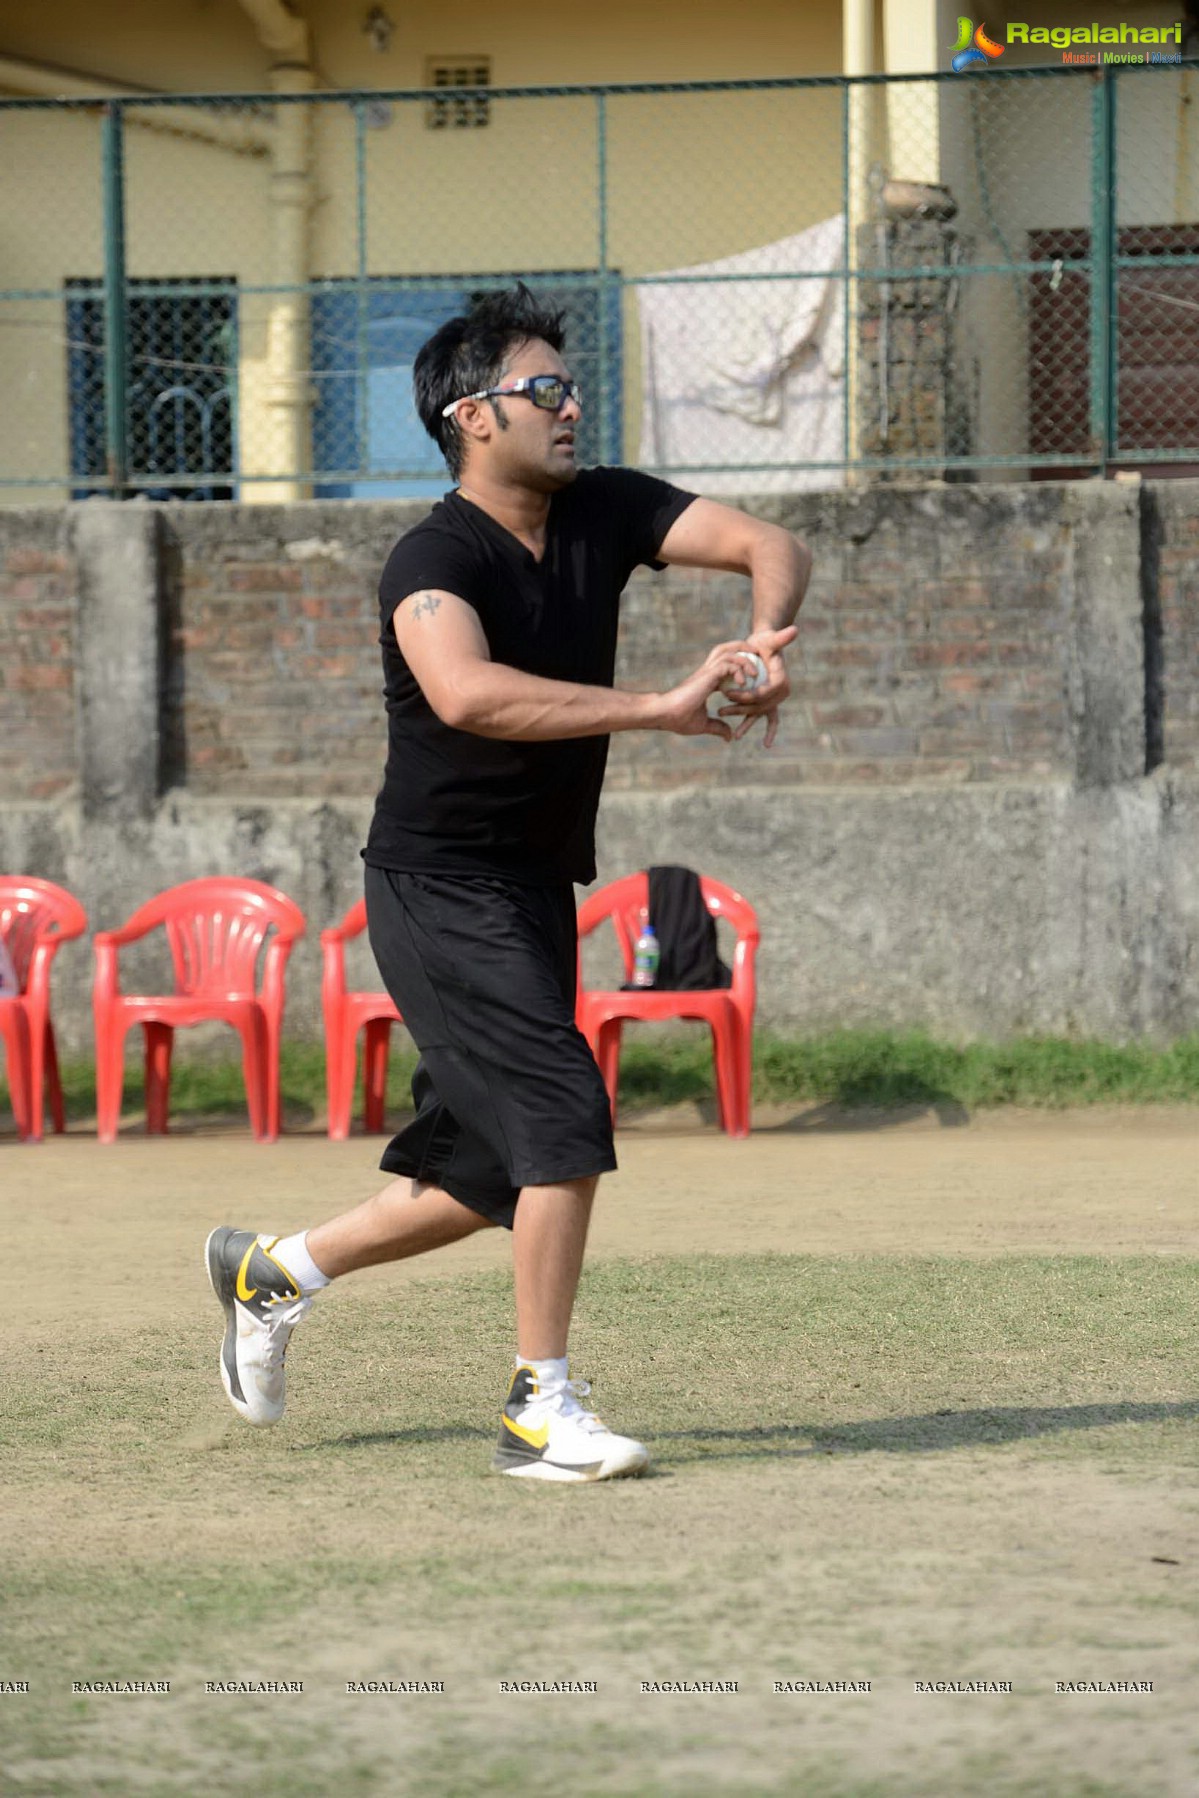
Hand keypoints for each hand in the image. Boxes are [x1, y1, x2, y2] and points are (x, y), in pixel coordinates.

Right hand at [653, 640, 763, 739]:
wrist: (665, 714)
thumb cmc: (679, 719)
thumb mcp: (703, 725)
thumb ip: (717, 727)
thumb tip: (728, 737)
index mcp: (707, 681)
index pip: (726, 665)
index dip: (740, 666)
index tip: (752, 676)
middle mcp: (708, 673)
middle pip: (727, 650)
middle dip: (744, 650)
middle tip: (757, 660)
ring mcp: (707, 672)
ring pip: (730, 653)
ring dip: (745, 660)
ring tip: (754, 674)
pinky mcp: (708, 675)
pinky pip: (728, 664)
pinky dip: (738, 670)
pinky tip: (743, 684)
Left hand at [716, 624, 797, 746]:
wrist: (764, 647)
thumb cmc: (765, 642)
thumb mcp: (770, 639)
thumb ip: (781, 637)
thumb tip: (794, 630)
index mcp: (781, 681)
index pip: (762, 693)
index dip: (746, 695)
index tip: (729, 693)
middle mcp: (781, 693)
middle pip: (759, 706)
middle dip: (740, 710)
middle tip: (722, 711)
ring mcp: (774, 699)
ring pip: (759, 714)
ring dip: (747, 725)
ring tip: (735, 736)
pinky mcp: (767, 702)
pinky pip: (766, 719)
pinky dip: (766, 730)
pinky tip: (761, 743)